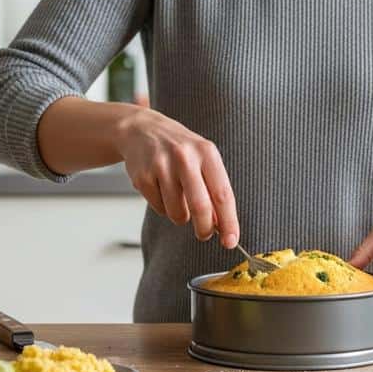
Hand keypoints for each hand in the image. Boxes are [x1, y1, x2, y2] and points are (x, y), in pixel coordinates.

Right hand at [116, 108, 239, 247]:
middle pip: (200, 206)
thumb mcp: (202, 159)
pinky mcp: (142, 176)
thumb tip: (222, 225)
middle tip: (204, 234)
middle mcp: (184, 157)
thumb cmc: (180, 150)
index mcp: (206, 152)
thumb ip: (214, 188)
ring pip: (177, 212)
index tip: (231, 241)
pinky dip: (163, 207)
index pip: (223, 193)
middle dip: (204, 228)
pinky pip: (159, 208)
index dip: (229, 221)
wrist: (141, 130)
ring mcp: (161, 166)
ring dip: (180, 215)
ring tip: (177, 197)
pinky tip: (160, 188)